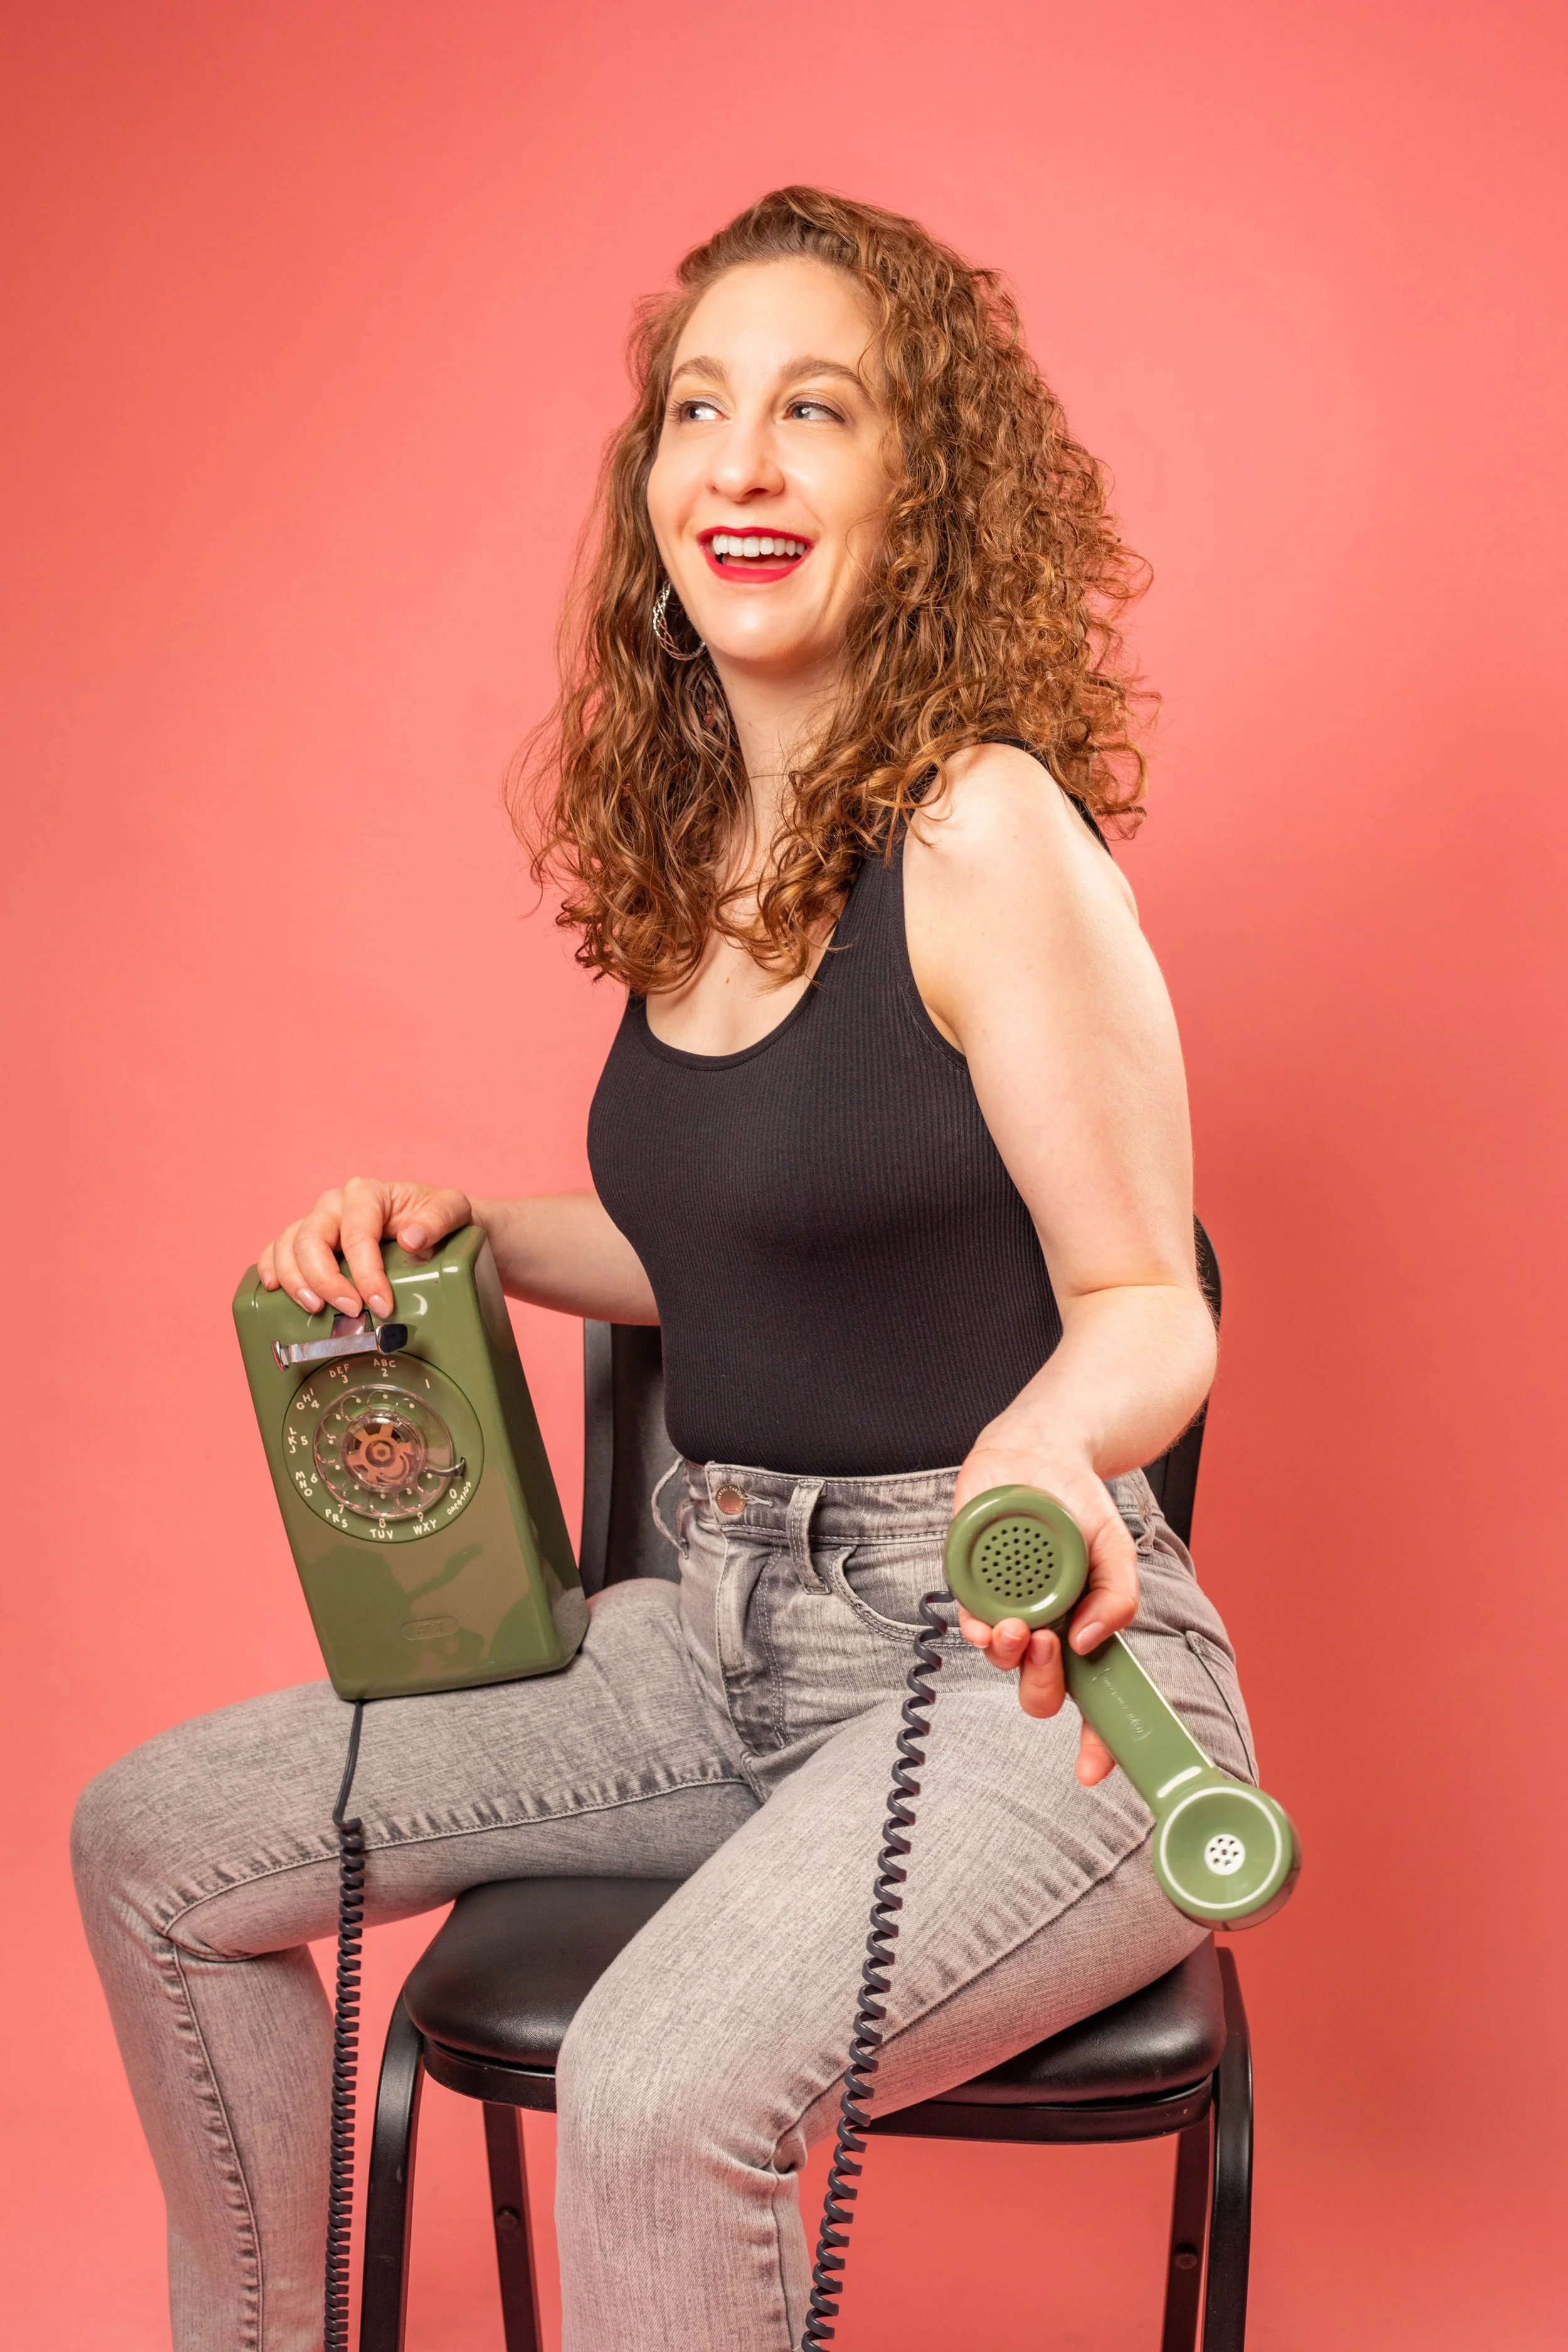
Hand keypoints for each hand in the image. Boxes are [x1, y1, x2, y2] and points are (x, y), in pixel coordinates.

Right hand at [257, 1177, 473, 1321]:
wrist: (433, 1225)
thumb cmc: (437, 1216)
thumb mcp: (453, 1209)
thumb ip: (439, 1218)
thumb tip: (411, 1238)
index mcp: (367, 1193)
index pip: (356, 1233)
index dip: (365, 1272)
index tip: (381, 1304)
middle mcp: (334, 1204)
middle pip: (312, 1240)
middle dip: (326, 1281)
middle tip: (352, 1312)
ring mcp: (317, 1222)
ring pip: (288, 1246)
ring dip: (296, 1281)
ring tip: (316, 1310)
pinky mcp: (306, 1242)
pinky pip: (276, 1251)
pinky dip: (271, 1268)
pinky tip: (275, 1289)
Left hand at [952, 1432, 1138, 1785]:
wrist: (1039, 1452)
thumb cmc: (1079, 1506)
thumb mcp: (1116, 1548)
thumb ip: (1117, 1597)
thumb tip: (1087, 1641)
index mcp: (1081, 1630)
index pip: (1089, 1699)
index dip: (1093, 1742)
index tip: (1090, 1771)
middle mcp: (1042, 1628)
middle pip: (1039, 1692)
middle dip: (1042, 1684)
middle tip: (1050, 1647)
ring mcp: (1004, 1609)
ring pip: (1001, 1661)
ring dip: (1008, 1656)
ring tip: (1019, 1627)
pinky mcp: (969, 1586)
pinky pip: (967, 1621)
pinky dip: (976, 1625)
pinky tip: (989, 1615)